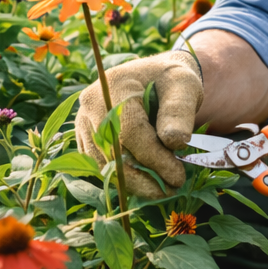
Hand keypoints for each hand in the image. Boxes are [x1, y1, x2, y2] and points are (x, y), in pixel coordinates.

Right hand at [75, 51, 202, 198]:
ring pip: (104, 165)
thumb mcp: (184, 86)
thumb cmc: (171, 80)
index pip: (130, 132)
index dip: (154, 158)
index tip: (178, 176)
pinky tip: (148, 184)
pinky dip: (125, 179)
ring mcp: (84, 124)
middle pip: (112, 152)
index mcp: (112, 86)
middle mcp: (90, 106)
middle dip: (144, 178)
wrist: (156, 77)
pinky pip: (102, 166)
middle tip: (172, 190)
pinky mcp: (86, 139)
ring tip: (163, 190)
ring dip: (134, 184)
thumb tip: (175, 142)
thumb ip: (179, 110)